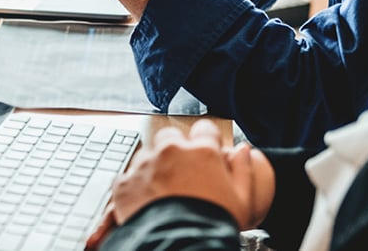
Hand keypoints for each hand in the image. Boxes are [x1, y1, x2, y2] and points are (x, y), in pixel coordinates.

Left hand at [86, 120, 274, 249]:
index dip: (206, 140)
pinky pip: (127, 177)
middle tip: (181, 174)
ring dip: (153, 168)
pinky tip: (145, 203)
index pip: (204, 129)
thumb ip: (242, 169)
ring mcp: (145, 165)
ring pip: (147, 156)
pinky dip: (134, 187)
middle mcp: (171, 151)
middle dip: (175, 150)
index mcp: (202, 152)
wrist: (181, 245)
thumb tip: (243, 150)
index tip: (206, 151)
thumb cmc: (213, 226)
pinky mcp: (124, 183)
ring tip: (162, 193)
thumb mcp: (241, 200)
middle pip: (170, 137)